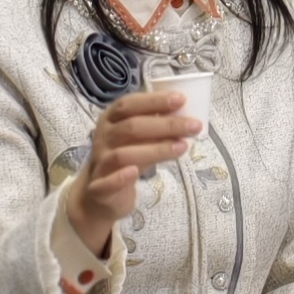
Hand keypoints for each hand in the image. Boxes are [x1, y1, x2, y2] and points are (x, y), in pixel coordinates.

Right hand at [64, 85, 200, 256]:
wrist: (99, 194)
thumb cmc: (125, 156)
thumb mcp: (138, 139)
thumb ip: (156, 127)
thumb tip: (187, 117)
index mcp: (110, 119)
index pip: (129, 104)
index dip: (154, 101)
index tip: (181, 99)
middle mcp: (102, 137)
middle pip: (131, 127)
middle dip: (166, 125)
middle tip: (194, 125)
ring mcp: (100, 162)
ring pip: (123, 154)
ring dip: (155, 149)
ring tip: (182, 147)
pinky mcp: (99, 188)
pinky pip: (107, 182)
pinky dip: (120, 177)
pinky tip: (134, 172)